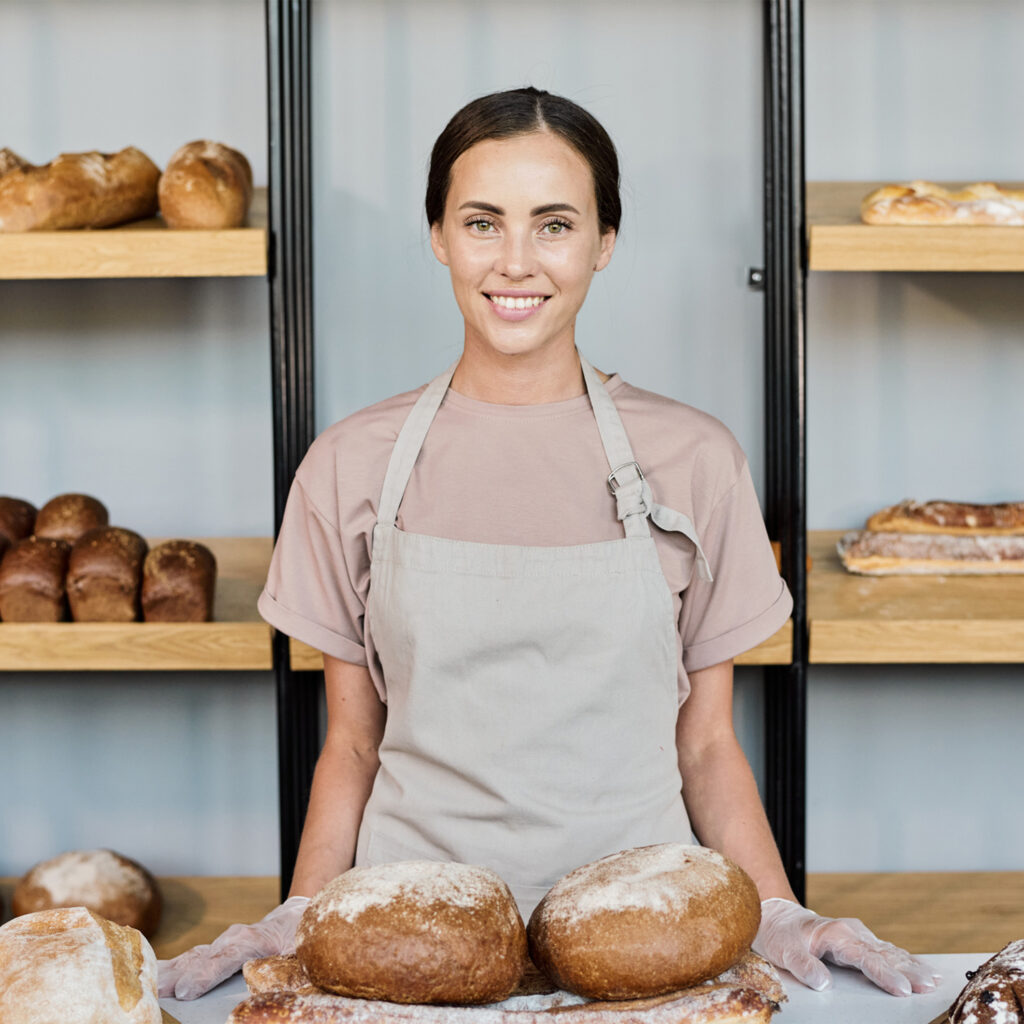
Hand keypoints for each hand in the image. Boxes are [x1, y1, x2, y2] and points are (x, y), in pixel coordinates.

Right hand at [158, 895, 309, 1000]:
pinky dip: (170, 968)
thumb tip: (285, 989)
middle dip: (176, 977)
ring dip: (168, 975)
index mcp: (257, 939)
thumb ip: (291, 970)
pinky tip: (152, 978)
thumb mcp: (304, 954)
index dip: (207, 974)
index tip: (187, 992)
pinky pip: (190, 960)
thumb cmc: (303, 937)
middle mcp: (234, 938)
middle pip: (202, 958)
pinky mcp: (216, 950)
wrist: (300, 914)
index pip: (229, 956)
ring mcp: (222, 943)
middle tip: (152, 995)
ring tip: (144, 990)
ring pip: (191, 959)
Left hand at [752, 897, 942, 996]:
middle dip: (909, 970)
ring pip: (889, 952)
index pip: (866, 957)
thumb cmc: (780, 933)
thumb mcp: (784, 950)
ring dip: (911, 965)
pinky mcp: (859, 942)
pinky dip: (904, 961)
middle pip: (884, 954)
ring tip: (934, 979)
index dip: (885, 974)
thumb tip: (824, 984)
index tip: (904, 989)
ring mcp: (857, 936)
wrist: (776, 915)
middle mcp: (851, 933)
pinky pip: (885, 952)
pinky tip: (920, 970)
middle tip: (931, 985)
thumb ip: (804, 966)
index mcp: (836, 934)